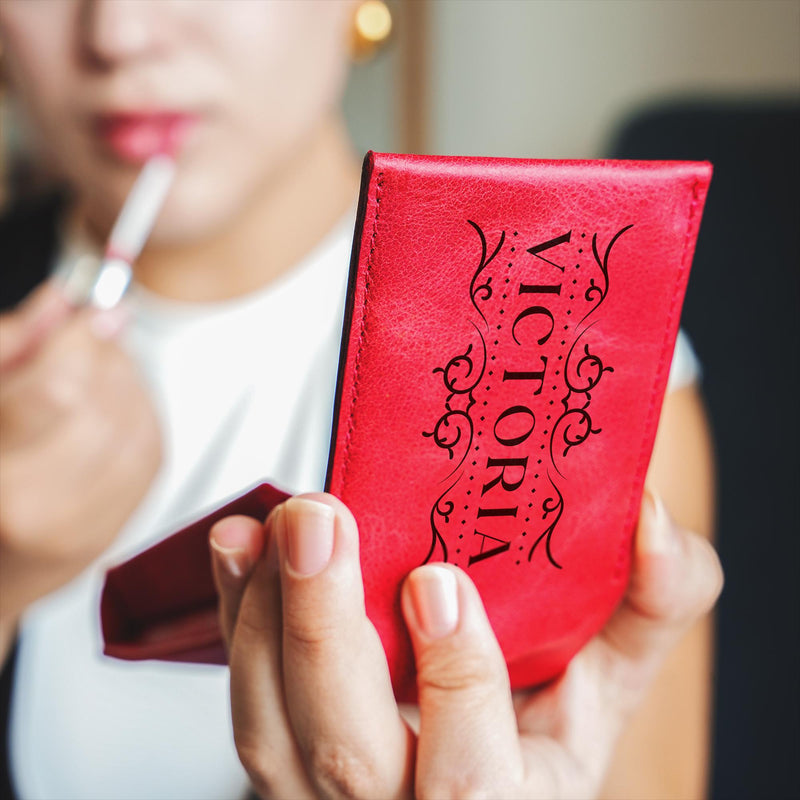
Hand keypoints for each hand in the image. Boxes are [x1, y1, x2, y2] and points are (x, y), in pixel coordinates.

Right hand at [0, 282, 161, 629]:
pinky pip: (150, 450)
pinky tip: (113, 404)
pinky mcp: (119, 526)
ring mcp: (84, 526)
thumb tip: (62, 299)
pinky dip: (140, 412)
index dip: (81, 339)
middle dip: (103, 357)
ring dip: (125, 381)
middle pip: (100, 404)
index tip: (92, 308)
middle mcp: (37, 509)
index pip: (55, 392)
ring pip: (134, 424)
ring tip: (94, 373)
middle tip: (86, 340)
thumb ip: (10, 344)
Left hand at [210, 491, 721, 798]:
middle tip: (320, 520)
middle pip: (345, 755)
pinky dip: (234, 614)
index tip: (436, 581)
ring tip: (277, 523)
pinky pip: (244, 692)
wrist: (473, 761)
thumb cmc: (544, 725)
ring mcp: (325, 789)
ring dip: (263, 618)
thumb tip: (652, 521)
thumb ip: (654, 603)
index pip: (473, 779)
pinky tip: (239, 544)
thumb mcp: (615, 679)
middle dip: (323, 632)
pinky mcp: (282, 747)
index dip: (454, 682)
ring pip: (270, 731)